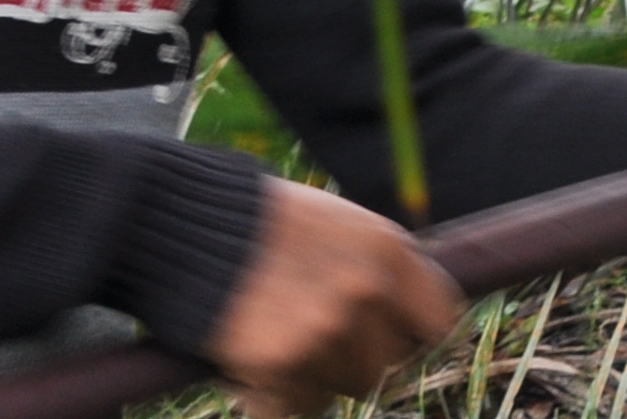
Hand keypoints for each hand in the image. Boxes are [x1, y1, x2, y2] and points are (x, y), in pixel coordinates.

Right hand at [205, 177, 462, 418]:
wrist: (188, 229)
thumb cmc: (267, 225)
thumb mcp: (344, 227)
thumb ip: (381, 271)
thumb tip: (410, 317)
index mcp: (390, 253)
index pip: (438, 323)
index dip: (413, 336)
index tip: (394, 339)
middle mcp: (366, 294)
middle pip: (389, 365)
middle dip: (359, 360)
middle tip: (321, 342)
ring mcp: (324, 332)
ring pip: (343, 389)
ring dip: (317, 379)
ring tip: (284, 346)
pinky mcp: (279, 365)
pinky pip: (294, 408)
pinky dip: (275, 399)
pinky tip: (258, 369)